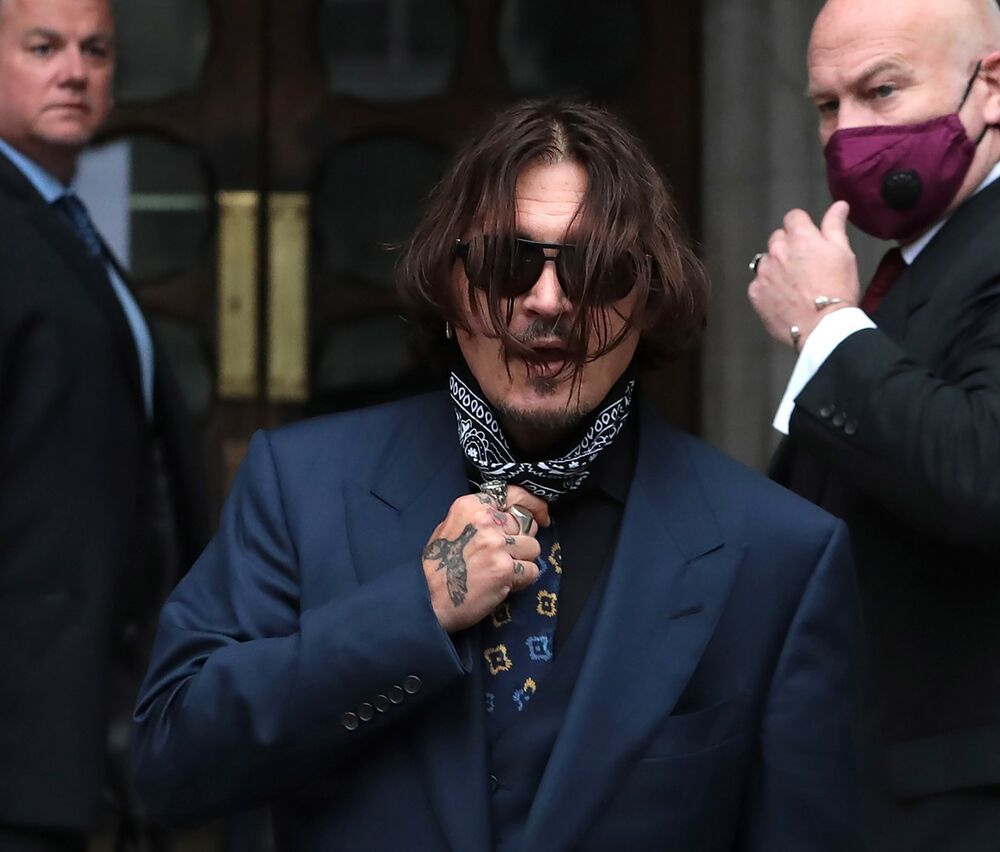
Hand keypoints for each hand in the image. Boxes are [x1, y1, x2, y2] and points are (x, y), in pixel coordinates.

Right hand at [422, 485, 547, 632]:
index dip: (533, 505)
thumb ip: (479, 519)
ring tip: (503, 571)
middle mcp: (486, 521)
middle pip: (525, 526)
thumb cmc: (437, 565)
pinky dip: (523, 580)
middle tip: (504, 556)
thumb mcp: (451, 527)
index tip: (541, 516)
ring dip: (523, 562)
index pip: (514, 495)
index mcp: (472, 506)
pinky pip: (532, 571)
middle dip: (520, 542)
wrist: (426, 598)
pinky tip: (505, 584)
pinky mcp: (505, 569)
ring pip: (533, 548)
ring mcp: (497, 545)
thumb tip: (509, 519)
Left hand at [748, 201, 860, 348]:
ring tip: (793, 285)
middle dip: (789, 246)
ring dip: (777, 267)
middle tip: (804, 266)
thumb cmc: (838, 290)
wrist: (823, 327)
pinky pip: (758, 283)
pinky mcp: (755, 293)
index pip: (793, 217)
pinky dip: (768, 288)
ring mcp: (764, 272)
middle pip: (778, 238)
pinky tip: (783, 298)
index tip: (808, 239)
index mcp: (801, 238)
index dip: (801, 226)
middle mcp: (778, 251)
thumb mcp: (844, 254)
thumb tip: (838, 206)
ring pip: (766, 260)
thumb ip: (835, 226)